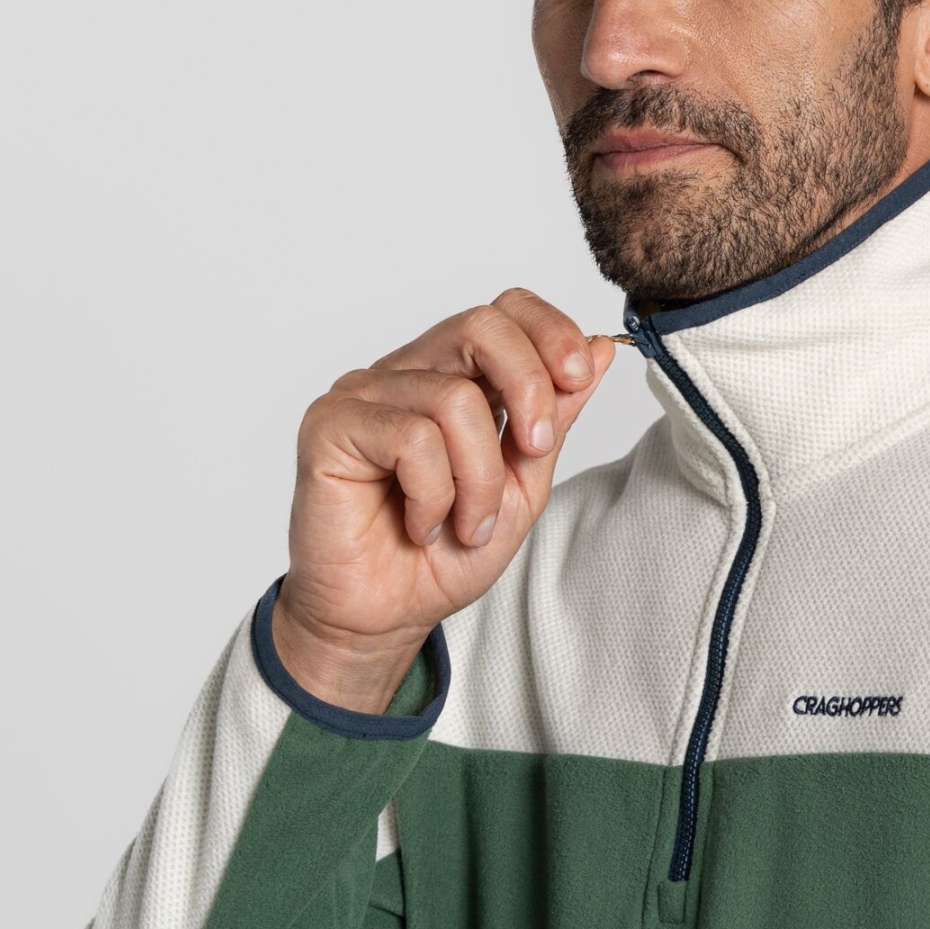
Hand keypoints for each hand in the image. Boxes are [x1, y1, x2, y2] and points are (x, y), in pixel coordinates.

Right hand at [268, 288, 614, 710]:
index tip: (579, 376)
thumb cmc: (447, 554)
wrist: (386, 616)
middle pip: (481, 325)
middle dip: (528, 386)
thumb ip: (554, 417)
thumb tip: (599, 348)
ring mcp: (364, 393)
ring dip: (479, 479)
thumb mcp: (525, 483)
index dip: (551, 333)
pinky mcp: (329, 424)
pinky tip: (421, 525)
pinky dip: (434, 494)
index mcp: (455, 377)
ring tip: (463, 524)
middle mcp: (408, 373)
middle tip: (534, 451)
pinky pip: (411, 438)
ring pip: (455, 399)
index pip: (505, 312)